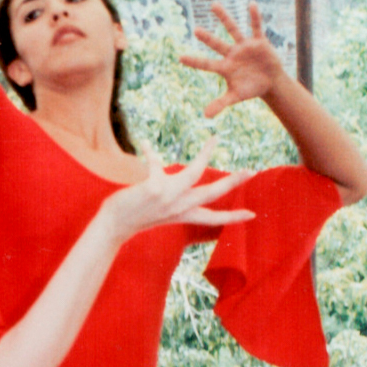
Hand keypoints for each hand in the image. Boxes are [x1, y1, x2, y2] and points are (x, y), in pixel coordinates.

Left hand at [102, 142, 253, 243]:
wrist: (112, 226)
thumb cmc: (133, 216)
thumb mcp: (156, 207)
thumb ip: (164, 187)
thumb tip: (154, 154)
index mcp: (182, 215)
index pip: (213, 218)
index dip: (233, 216)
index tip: (253, 215)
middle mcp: (178, 207)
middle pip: (212, 193)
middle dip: (233, 182)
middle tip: (252, 172)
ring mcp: (167, 198)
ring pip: (194, 175)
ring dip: (205, 156)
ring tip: (214, 140)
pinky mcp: (153, 188)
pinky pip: (155, 164)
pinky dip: (150, 153)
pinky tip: (146, 144)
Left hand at [180, 2, 283, 117]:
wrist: (270, 82)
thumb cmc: (250, 89)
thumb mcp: (235, 97)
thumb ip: (220, 104)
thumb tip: (205, 116)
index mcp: (224, 67)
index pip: (206, 64)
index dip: (194, 61)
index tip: (180, 57)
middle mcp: (231, 54)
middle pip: (217, 44)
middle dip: (207, 38)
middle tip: (194, 30)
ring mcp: (244, 46)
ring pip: (232, 29)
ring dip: (224, 18)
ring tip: (213, 5)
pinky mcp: (258, 42)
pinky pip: (256, 27)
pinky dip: (255, 17)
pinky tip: (252, 5)